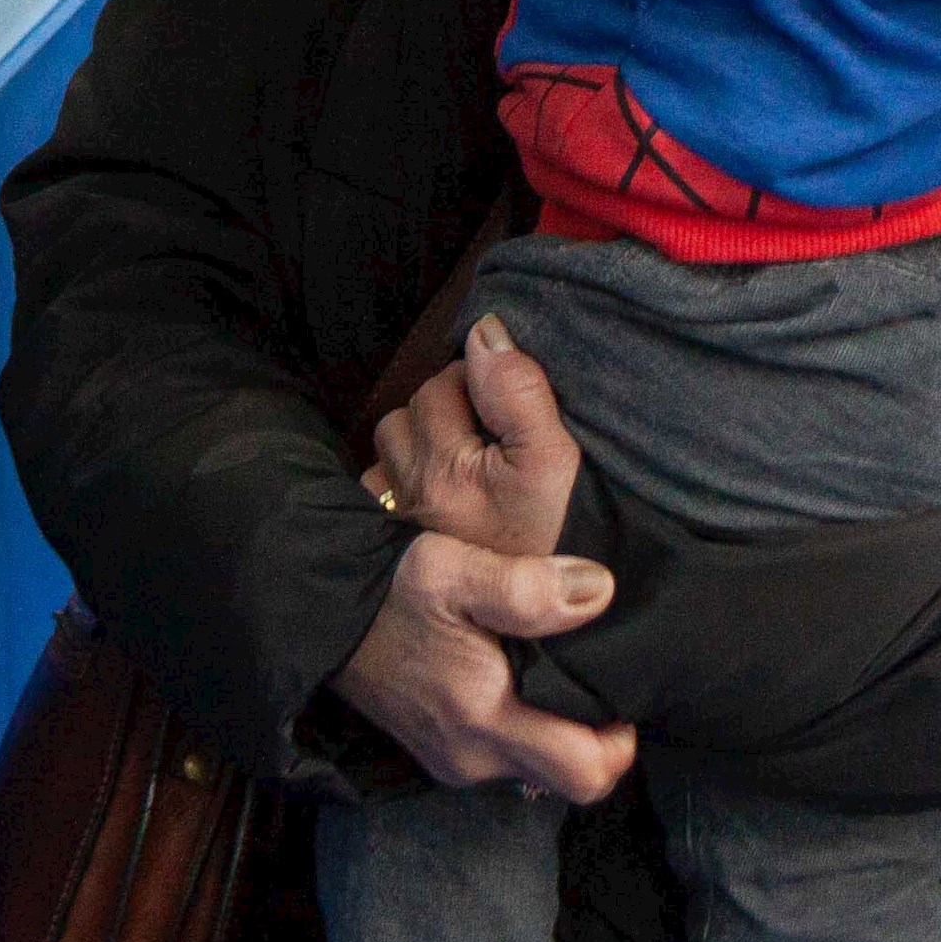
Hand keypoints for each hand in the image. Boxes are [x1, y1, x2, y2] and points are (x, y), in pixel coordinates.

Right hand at [327, 534, 637, 801]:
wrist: (320, 612)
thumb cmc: (390, 588)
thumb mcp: (454, 568)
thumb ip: (528, 587)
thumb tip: (599, 591)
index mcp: (485, 717)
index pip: (586, 772)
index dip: (619, 741)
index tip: (618, 695)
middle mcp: (472, 757)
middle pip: (568, 780)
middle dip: (595, 741)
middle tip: (594, 686)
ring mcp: (452, 762)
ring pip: (535, 769)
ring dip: (556, 733)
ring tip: (555, 675)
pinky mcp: (438, 754)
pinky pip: (502, 757)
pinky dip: (521, 729)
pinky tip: (514, 683)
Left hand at [365, 317, 580, 559]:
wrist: (535, 609)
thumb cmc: (560, 535)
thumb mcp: (555, 463)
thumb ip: (519, 393)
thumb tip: (485, 332)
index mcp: (447, 472)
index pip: (444, 384)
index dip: (482, 383)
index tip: (510, 411)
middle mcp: (411, 492)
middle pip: (414, 408)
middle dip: (451, 404)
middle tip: (494, 433)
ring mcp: (396, 515)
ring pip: (393, 442)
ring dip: (424, 436)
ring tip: (468, 455)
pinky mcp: (388, 535)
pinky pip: (380, 480)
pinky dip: (405, 472)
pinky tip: (442, 485)